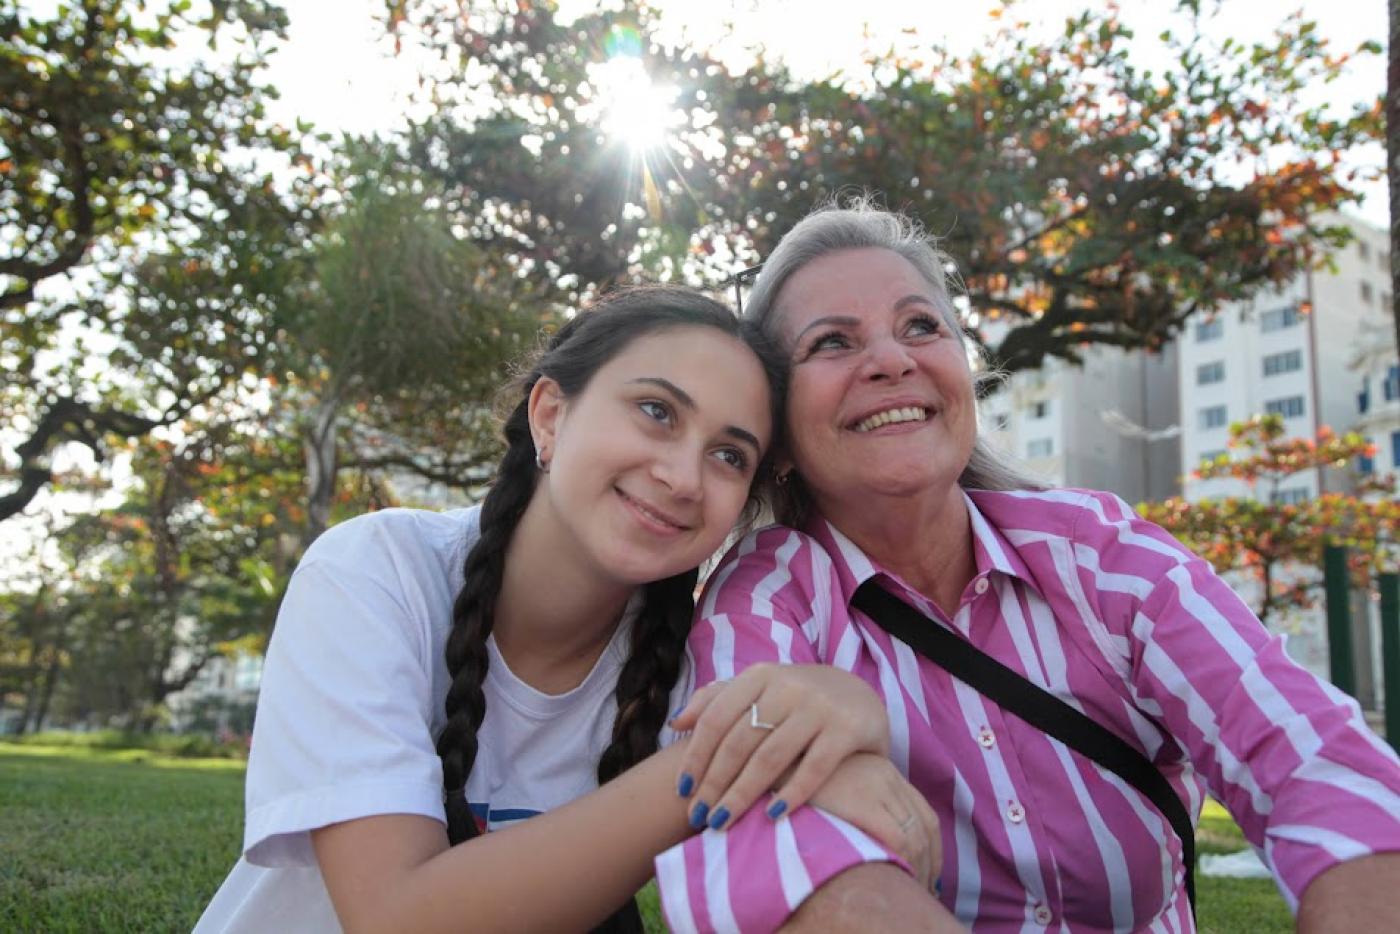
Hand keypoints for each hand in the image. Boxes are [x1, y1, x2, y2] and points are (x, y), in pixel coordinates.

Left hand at [669, 663, 889, 830]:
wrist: (860, 696)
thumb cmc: (797, 701)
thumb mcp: (760, 690)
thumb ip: (718, 701)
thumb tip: (677, 722)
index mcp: (760, 676)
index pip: (717, 717)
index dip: (696, 755)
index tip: (682, 790)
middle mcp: (788, 686)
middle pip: (740, 741)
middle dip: (714, 783)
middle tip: (697, 816)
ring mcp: (819, 706)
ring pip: (771, 757)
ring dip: (742, 794)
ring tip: (722, 823)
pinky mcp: (848, 728)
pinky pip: (815, 768)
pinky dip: (792, 794)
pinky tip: (771, 816)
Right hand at [809, 753, 941, 893]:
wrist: (775, 753)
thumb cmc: (797, 772)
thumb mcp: (836, 779)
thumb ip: (856, 797)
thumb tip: (873, 835)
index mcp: (885, 771)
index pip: (925, 814)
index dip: (932, 848)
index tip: (927, 873)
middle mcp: (888, 776)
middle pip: (925, 826)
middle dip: (929, 863)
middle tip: (924, 889)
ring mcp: (877, 786)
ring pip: (914, 836)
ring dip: (918, 868)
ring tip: (909, 889)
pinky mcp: (862, 800)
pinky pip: (897, 838)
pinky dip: (903, 861)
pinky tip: (895, 877)